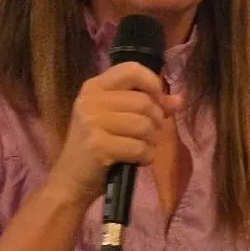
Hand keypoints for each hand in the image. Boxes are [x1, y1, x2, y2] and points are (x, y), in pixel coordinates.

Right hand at [47, 62, 182, 206]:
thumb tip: (179, 100)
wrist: (70, 181)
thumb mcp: (118, 119)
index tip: (158, 102)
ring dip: (151, 141)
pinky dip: (145, 157)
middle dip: (156, 121)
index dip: (153, 84)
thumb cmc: (98, 146)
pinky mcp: (98, 145)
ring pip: (144, 125)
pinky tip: (136, 160)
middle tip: (149, 135)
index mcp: (94, 86)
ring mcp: (92, 122)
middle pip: (144, 101)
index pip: (132, 69)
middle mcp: (91, 100)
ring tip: (141, 148)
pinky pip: (139, 147)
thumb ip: (148, 104)